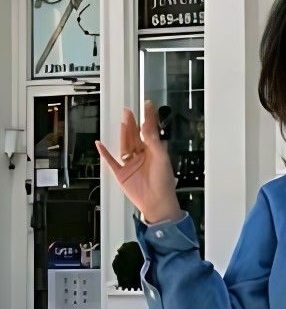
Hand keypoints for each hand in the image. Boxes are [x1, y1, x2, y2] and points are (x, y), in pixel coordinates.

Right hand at [95, 101, 181, 221]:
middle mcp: (142, 157)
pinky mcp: (122, 174)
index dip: (147, 118)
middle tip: (128, 111)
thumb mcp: (160, 157)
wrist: (157, 203)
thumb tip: (147, 124)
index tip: (147, 105)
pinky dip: (105, 153)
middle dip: (131, 123)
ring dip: (122, 133)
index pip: (149, 131)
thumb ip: (152, 140)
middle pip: (134, 136)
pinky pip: (111, 161)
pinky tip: (100, 144)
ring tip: (121, 121)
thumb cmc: (163, 183)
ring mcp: (131, 165)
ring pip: (124, 145)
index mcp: (153, 152)